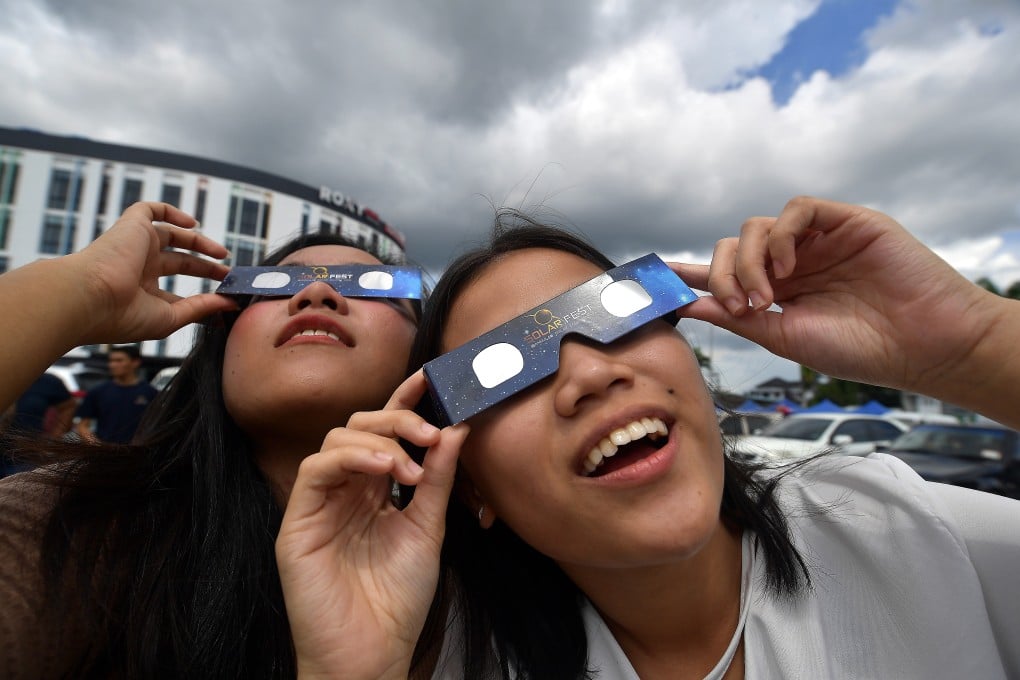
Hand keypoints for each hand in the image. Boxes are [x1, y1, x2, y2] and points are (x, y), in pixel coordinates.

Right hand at [69, 201, 235, 344]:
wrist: (89, 298)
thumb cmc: (123, 315)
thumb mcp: (170, 317)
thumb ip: (200, 308)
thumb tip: (228, 303)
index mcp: (140, 294)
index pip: (176, 295)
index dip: (203, 298)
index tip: (227, 304)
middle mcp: (137, 269)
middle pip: (179, 264)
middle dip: (206, 268)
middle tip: (228, 274)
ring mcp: (135, 246)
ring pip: (171, 236)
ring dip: (199, 242)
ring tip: (222, 253)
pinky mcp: (131, 226)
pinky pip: (149, 209)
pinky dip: (171, 212)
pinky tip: (192, 224)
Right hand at [276, 371, 468, 679]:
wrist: (371, 654)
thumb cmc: (397, 599)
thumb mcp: (428, 529)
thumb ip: (439, 480)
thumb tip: (456, 429)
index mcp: (373, 491)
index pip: (385, 434)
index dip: (404, 403)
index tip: (431, 379)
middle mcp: (344, 491)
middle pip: (360, 427)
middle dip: (398, 420)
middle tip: (432, 434)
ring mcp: (319, 504)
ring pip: (336, 440)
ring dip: (380, 442)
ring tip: (411, 469)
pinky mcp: (298, 520)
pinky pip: (316, 468)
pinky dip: (352, 458)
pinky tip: (383, 470)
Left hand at [671, 196, 997, 392]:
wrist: (920, 346)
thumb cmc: (859, 348)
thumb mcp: (784, 337)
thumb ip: (736, 317)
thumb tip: (688, 305)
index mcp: (776, 292)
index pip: (723, 274)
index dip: (688, 273)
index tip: (651, 277)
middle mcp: (790, 263)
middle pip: (730, 247)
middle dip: (722, 275)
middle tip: (740, 307)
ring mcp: (815, 241)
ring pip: (754, 228)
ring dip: (747, 262)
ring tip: (766, 298)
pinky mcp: (843, 221)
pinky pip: (795, 210)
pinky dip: (779, 236)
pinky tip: (787, 268)